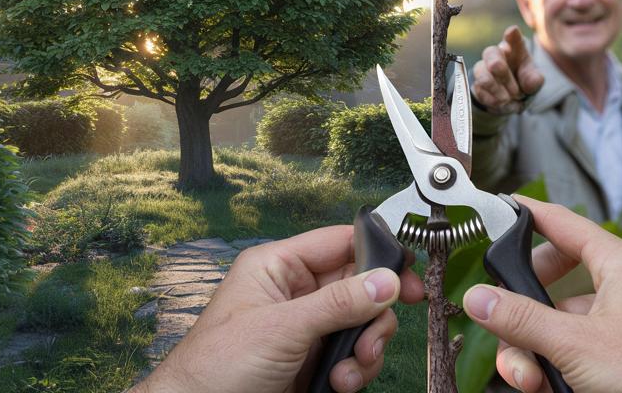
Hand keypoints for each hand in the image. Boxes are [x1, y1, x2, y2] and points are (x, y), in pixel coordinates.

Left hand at [132, 225, 424, 392]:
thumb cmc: (215, 366)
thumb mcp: (282, 328)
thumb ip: (337, 304)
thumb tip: (385, 281)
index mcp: (278, 267)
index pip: (340, 243)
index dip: (377, 254)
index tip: (407, 274)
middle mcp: (295, 294)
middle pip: (360, 287)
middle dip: (373, 315)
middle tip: (373, 335)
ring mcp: (306, 329)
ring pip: (361, 325)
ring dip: (365, 349)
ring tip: (349, 370)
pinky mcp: (312, 361)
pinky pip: (352, 356)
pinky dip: (355, 371)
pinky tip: (339, 384)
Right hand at [462, 197, 621, 392]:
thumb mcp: (576, 344)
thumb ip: (524, 321)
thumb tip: (481, 298)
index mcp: (620, 265)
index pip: (564, 223)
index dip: (528, 215)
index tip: (502, 208)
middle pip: (554, 285)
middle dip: (523, 316)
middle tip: (506, 336)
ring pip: (563, 326)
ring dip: (537, 352)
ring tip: (531, 380)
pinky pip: (580, 350)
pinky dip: (560, 367)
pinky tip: (551, 387)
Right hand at [472, 25, 544, 113]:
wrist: (509, 99)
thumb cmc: (523, 81)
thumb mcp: (534, 81)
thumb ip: (535, 80)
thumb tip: (531, 82)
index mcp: (514, 49)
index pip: (513, 38)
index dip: (512, 35)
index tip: (512, 32)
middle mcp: (496, 54)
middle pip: (491, 54)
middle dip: (501, 72)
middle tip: (516, 91)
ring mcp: (483, 68)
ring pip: (482, 74)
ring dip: (498, 90)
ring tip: (509, 99)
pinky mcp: (476, 83)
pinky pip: (480, 91)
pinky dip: (493, 101)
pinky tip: (503, 104)